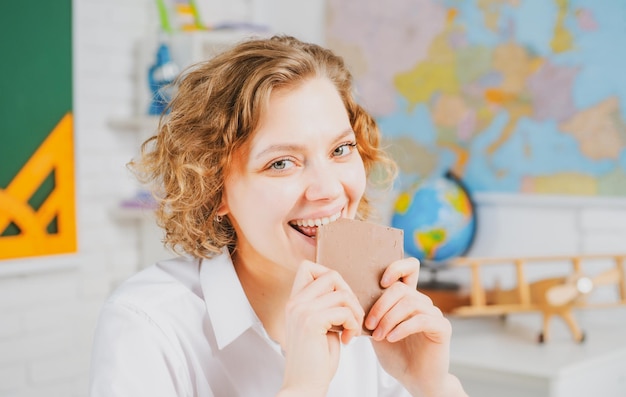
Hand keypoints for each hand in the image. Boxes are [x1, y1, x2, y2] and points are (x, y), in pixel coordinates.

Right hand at [279, 260, 363, 395]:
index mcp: (294, 302)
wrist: (304, 387)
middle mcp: (294, 302)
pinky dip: (353, 324)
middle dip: (349, 294)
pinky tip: (348, 339)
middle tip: (352, 316)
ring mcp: (301, 311)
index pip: (308, 267)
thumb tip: (344, 289)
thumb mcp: (320, 327)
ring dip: (355, 312)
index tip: (340, 300)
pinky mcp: (311, 322)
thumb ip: (325, 306)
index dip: (330, 277)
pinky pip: (344, 311)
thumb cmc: (315, 362)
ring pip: (342, 294)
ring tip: (351, 330)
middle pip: (330, 275)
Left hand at [365, 257, 465, 396]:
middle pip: (401, 288)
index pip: (409, 268)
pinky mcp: (442, 328)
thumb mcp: (377, 331)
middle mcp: (422, 302)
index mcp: (408, 299)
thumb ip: (373, 313)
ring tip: (379, 335)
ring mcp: (434, 314)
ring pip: (409, 303)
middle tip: (369, 325)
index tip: (381, 283)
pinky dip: (402, 327)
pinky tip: (392, 338)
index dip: (396, 267)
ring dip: (388, 319)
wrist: (414, 380)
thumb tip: (353, 298)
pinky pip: (421, 319)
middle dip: (381, 305)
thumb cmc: (396, 355)